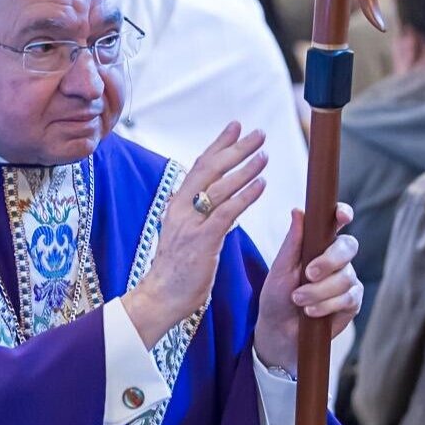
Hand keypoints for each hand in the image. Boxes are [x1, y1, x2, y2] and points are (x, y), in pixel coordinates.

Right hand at [123, 122, 266, 348]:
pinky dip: (245, 195)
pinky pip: (226, 212)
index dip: (218, 145)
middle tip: (258, 133)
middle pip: (210, 170)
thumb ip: (199, 216)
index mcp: (176, 205)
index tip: (234, 127)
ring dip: (244, 168)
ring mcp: (190, 224)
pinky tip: (261, 184)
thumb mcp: (185, 235)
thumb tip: (216, 202)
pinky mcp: (202, 240)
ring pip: (219, 187)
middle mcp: (181, 209)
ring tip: (264, 155)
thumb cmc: (176, 271)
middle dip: (235, 149)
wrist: (159, 298)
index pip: (199, 167)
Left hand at [254, 203, 361, 373]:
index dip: (343, 214)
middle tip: (308, 274)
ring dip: (320, 291)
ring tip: (299, 300)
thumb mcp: (280, 269)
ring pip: (346, 277)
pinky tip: (311, 312)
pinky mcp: (352, 302)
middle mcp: (337, 258)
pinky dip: (327, 305)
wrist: (279, 331)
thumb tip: (298, 210)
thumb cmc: (277, 296)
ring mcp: (347, 279)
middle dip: (329, 261)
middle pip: (348, 246)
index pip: (336, 222)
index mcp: (319, 243)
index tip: (342, 216)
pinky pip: (349, 298)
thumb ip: (292, 242)